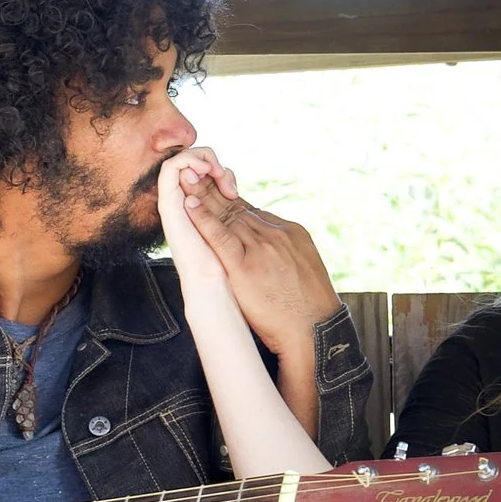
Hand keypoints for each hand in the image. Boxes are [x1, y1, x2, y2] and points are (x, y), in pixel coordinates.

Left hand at [166, 147, 341, 363]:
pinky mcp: (246, 266)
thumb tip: (273, 251)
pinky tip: (189, 204)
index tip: (214, 189)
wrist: (316, 331)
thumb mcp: (303, 268)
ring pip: (227, 215)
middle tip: (192, 170)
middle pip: (237, 206)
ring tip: (184, 177)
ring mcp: (261, 248)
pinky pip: (221, 237)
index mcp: (289, 233)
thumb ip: (286, 252)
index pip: (253, 211)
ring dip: (203, 195)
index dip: (230, 199)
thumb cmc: (309, 309)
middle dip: (213, 188)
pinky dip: (203, 219)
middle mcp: (275, 234)